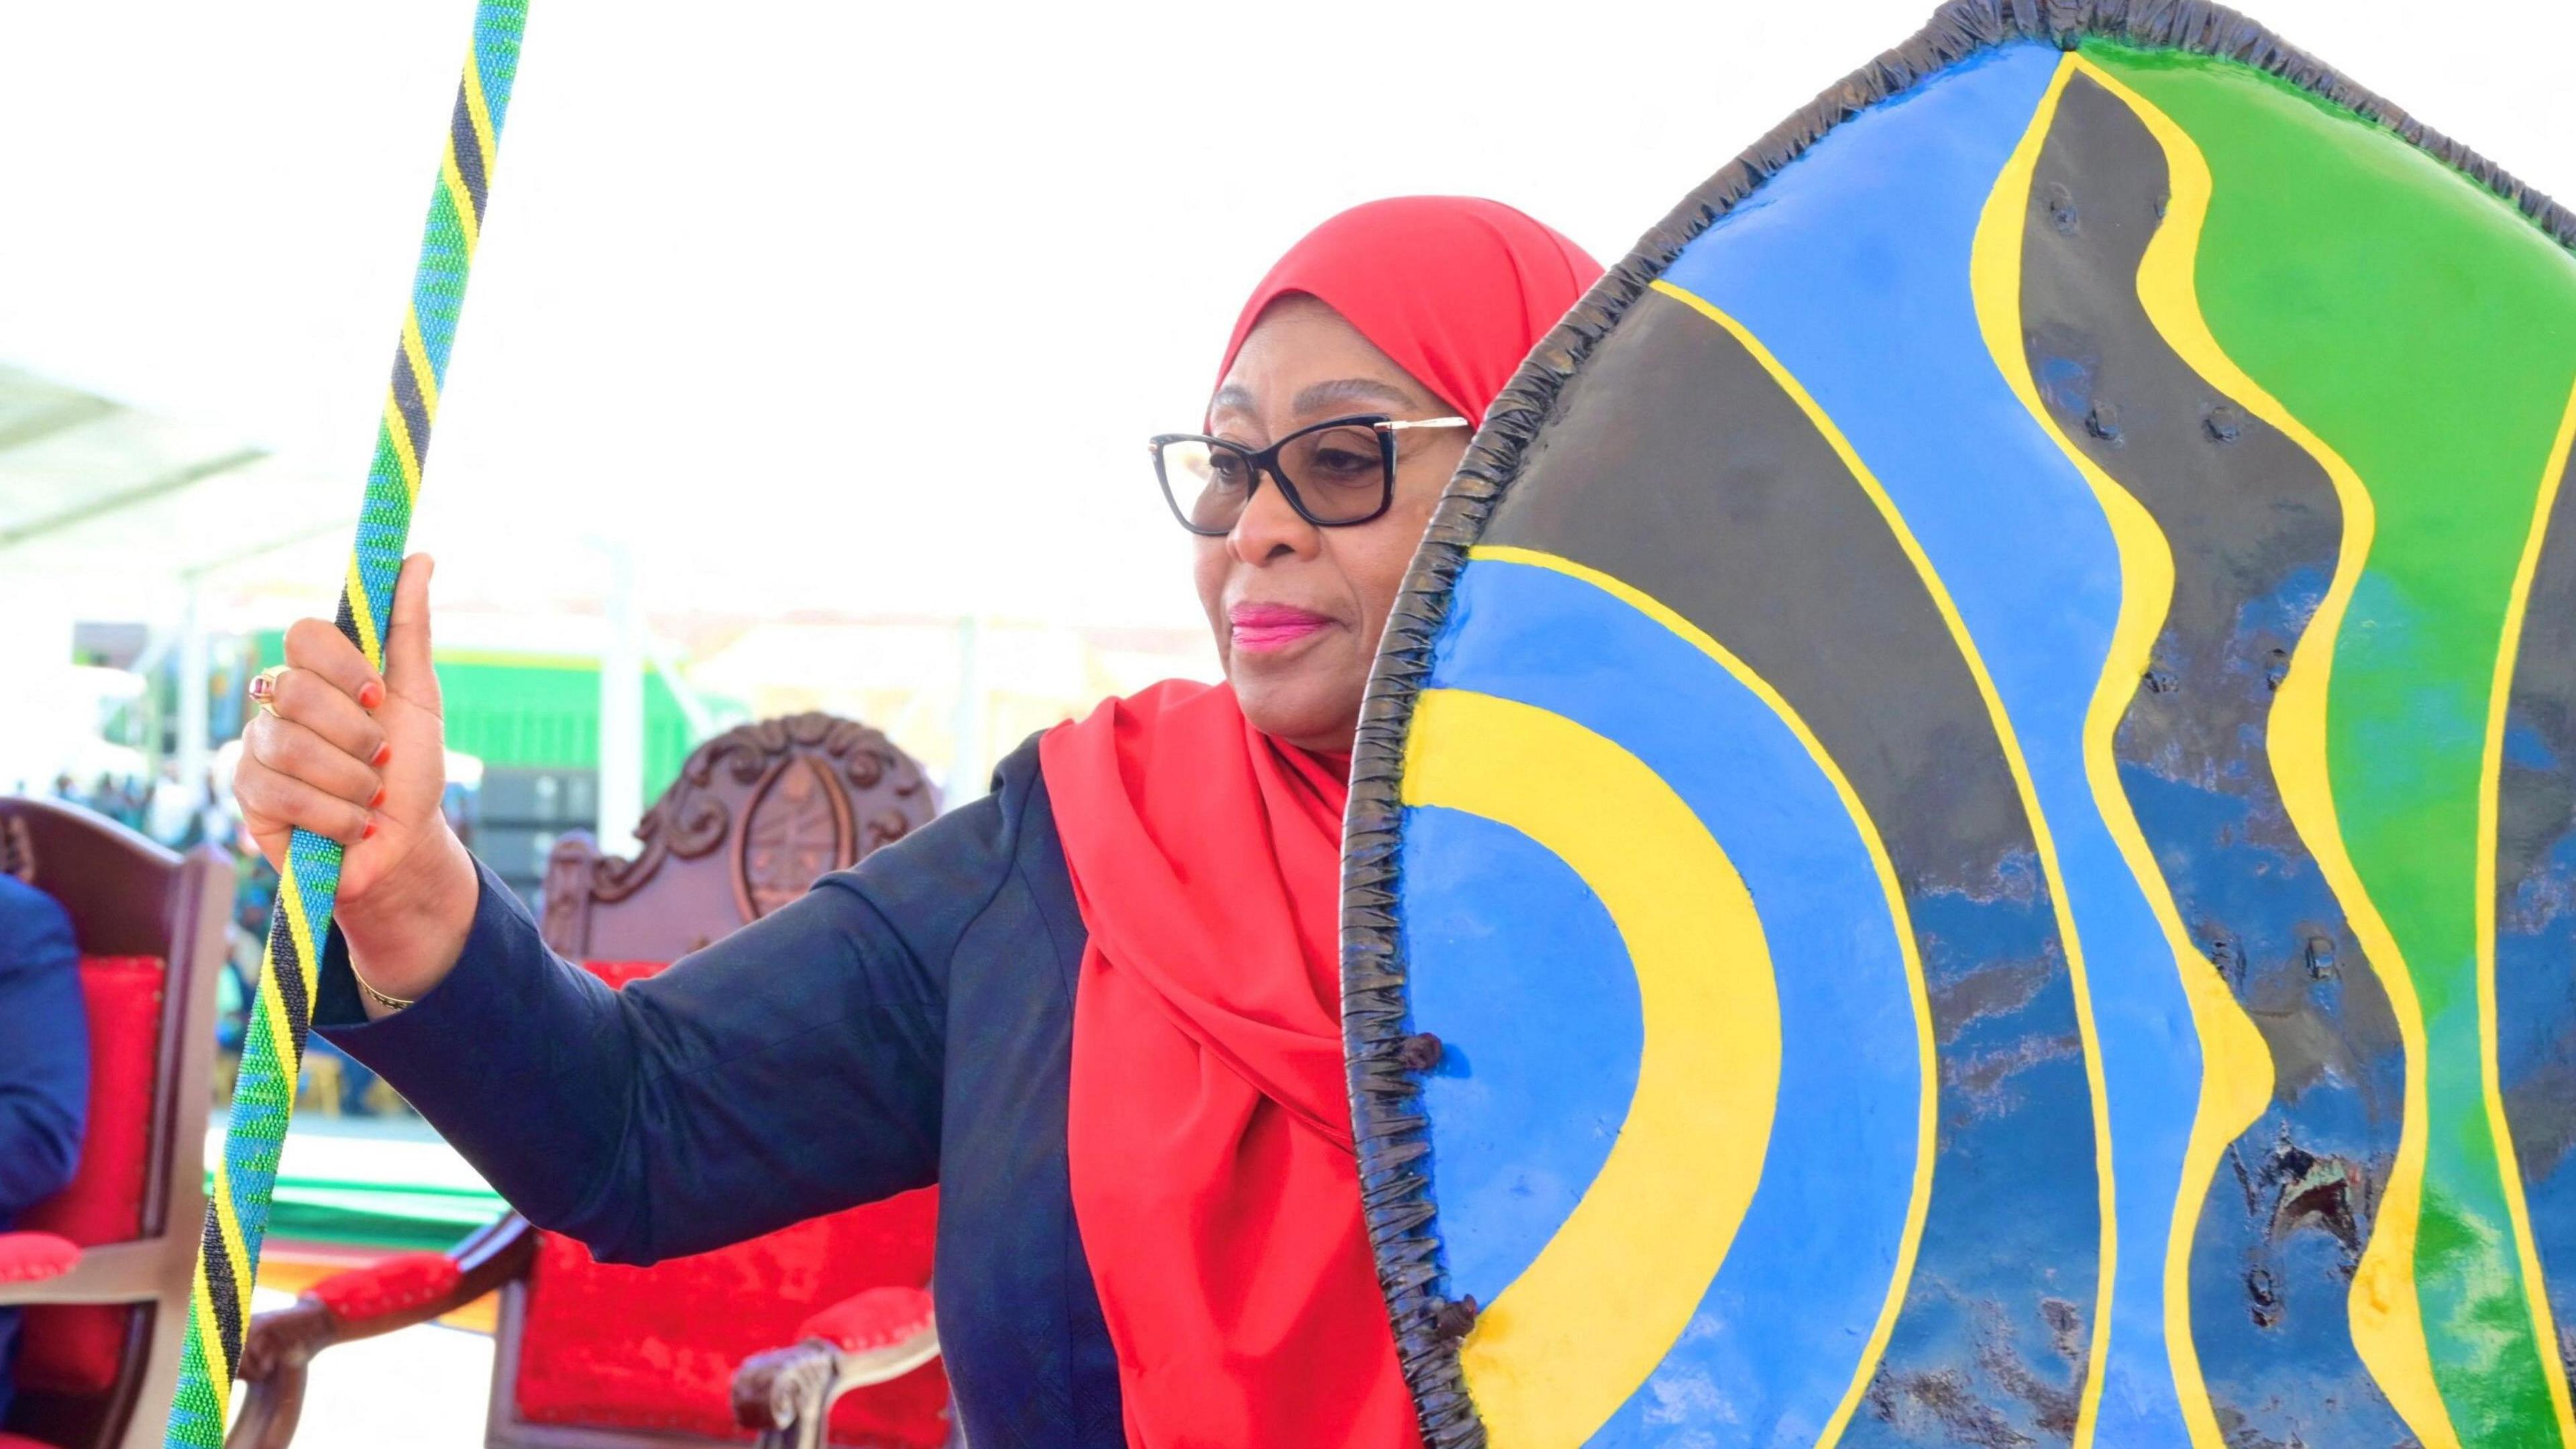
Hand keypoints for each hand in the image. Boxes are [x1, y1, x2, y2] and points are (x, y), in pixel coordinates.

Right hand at [232, 554, 474, 1001]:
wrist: (403, 846)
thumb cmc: (412, 769)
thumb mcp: (419, 698)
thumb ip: (409, 629)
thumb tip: (419, 557)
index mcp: (320, 673)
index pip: (303, 633)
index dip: (343, 664)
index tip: (379, 696)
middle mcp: (280, 702)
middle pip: (294, 688)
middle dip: (354, 733)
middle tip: (381, 758)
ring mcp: (257, 746)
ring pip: (288, 743)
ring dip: (350, 779)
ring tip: (370, 797)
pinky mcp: (246, 794)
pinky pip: (279, 792)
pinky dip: (332, 813)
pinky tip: (350, 824)